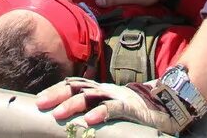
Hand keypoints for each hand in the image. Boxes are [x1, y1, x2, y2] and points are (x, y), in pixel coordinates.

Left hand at [36, 77, 185, 131]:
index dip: (56, 90)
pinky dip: (101, 113)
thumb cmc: (136, 108)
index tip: (39, 99)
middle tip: (40, 104)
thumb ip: (96, 106)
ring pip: (91, 97)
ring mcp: (117, 97)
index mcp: (100, 90)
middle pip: (77, 88)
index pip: (74, 85)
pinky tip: (89, 121)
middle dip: (57, 95)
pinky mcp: (131, 108)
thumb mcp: (112, 105)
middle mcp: (106, 90)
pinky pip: (114, 109)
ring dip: (73, 104)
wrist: (167, 103)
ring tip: (58, 114)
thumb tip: (76, 117)